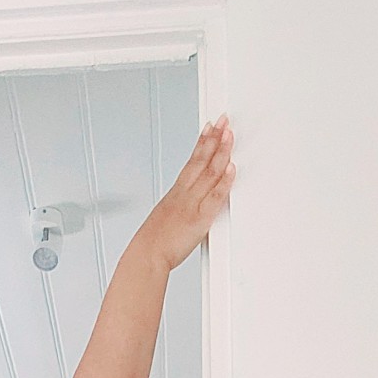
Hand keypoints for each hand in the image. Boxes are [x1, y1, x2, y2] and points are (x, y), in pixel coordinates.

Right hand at [139, 114, 235, 272]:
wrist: (146, 256)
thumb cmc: (152, 243)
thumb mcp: (163, 218)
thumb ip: (178, 208)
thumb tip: (185, 205)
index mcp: (175, 194)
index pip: (191, 161)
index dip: (202, 142)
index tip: (209, 128)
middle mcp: (184, 195)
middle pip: (201, 160)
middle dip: (213, 138)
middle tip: (223, 121)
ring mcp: (192, 205)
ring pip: (208, 173)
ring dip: (220, 151)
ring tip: (229, 134)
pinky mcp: (200, 219)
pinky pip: (215, 197)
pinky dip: (224, 181)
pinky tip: (232, 168)